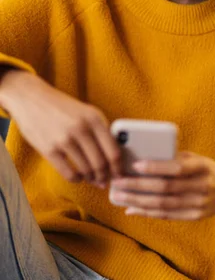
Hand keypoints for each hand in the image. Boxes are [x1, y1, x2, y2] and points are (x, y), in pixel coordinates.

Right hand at [1, 70, 121, 185]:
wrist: (32, 99)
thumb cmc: (63, 108)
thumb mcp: (87, 112)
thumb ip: (101, 130)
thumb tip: (113, 158)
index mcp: (95, 118)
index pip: (113, 151)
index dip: (118, 168)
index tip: (119, 175)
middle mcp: (81, 128)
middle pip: (101, 164)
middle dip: (104, 176)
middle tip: (104, 180)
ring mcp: (64, 140)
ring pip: (86, 170)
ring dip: (91, 178)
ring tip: (92, 178)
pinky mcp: (49, 150)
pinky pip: (69, 174)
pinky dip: (76, 179)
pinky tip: (78, 176)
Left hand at [109, 151, 214, 220]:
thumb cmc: (208, 170)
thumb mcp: (197, 158)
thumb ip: (175, 158)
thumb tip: (145, 158)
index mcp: (201, 167)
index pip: (176, 169)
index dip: (155, 168)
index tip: (135, 165)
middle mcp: (200, 187)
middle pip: (165, 189)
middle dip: (138, 186)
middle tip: (118, 182)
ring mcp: (198, 204)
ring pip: (162, 205)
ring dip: (137, 202)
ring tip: (119, 197)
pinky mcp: (194, 217)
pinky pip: (167, 215)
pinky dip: (147, 213)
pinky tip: (131, 209)